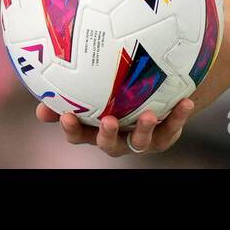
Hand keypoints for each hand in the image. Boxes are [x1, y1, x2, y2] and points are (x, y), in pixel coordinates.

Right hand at [34, 98, 195, 156]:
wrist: (153, 99)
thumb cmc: (114, 92)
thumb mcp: (93, 90)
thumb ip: (69, 89)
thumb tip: (43, 85)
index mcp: (95, 128)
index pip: (78, 134)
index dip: (71, 128)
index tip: (66, 116)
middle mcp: (116, 138)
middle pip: (107, 144)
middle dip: (107, 135)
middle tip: (108, 121)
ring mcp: (139, 140)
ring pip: (140, 142)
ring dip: (144, 130)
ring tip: (149, 115)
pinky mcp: (162, 137)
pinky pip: (171, 128)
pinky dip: (178, 116)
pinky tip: (186, 102)